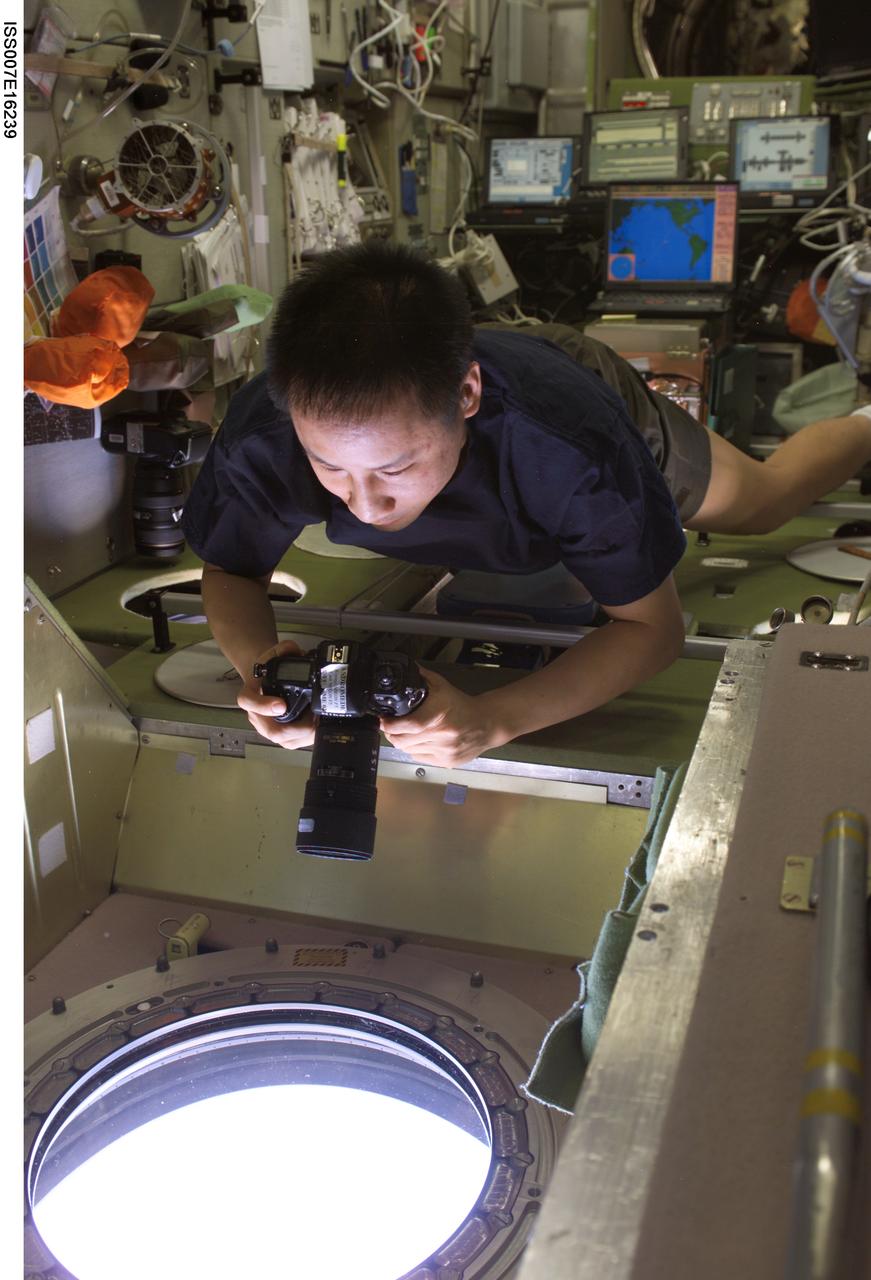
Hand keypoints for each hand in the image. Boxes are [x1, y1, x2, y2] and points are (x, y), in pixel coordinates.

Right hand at [237, 638, 315, 748]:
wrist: (266, 679)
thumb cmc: (269, 668)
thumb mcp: (274, 652)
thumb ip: (285, 648)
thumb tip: (296, 650)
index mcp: (250, 694)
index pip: (249, 702)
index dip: (264, 706)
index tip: (281, 705)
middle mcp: (256, 715)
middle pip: (272, 731)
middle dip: (296, 727)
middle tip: (313, 716)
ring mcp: (268, 728)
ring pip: (286, 741)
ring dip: (306, 733)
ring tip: (319, 718)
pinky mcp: (281, 736)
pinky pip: (294, 743)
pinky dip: (309, 736)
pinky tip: (318, 724)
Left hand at [379, 668, 500, 767]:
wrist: (487, 722)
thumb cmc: (463, 705)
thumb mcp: (441, 685)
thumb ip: (421, 677)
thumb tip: (405, 668)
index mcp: (438, 717)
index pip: (404, 726)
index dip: (389, 725)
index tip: (384, 720)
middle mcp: (441, 736)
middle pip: (402, 741)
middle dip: (392, 734)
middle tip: (391, 726)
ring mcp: (443, 751)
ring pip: (408, 751)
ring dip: (403, 742)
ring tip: (406, 732)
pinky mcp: (446, 761)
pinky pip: (420, 758)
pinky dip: (415, 750)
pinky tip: (420, 740)